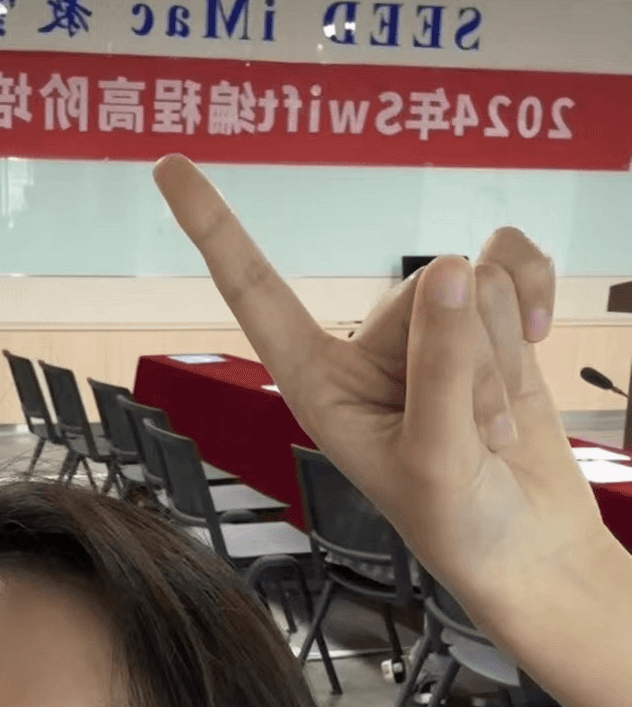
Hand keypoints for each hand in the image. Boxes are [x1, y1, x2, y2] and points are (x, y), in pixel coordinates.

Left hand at [151, 154, 611, 624]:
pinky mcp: (485, 316)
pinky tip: (540, 341)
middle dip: (468, 361)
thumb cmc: (458, 519)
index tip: (167, 166)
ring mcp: (427, 328)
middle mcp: (365, 347)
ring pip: (475, 280)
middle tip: (476, 437)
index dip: (214, 227)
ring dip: (502, 359)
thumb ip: (438, 369)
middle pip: (420, 288)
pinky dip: (538, 294)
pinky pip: (513, 257)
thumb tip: (451, 269)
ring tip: (493, 429)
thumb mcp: (436, 459)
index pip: (256, 290)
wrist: (524, 541)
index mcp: (316, 381)